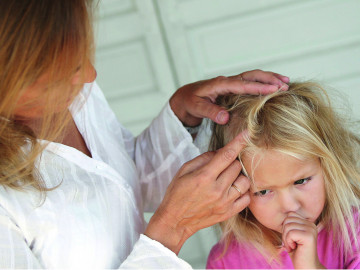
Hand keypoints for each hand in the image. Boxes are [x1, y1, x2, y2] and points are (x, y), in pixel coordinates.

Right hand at [144, 132, 250, 253]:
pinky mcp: (228, 213)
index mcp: (204, 176)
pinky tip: (232, 190)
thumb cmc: (177, 194)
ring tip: (227, 179)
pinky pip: (246, 198)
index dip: (239, 142)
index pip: (227, 155)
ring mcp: (224, 202)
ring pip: (245, 181)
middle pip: (237, 166)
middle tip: (221, 166)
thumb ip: (203, 158)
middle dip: (231, 162)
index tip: (248, 132)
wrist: (175, 221)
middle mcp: (217, 189)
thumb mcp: (184, 170)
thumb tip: (220, 151)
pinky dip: (242, 191)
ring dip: (238, 176)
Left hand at [169, 69, 288, 126]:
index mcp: (220, 84)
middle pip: (251, 76)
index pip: (242, 84)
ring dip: (269, 78)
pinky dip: (262, 83)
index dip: (258, 87)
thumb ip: (210, 112)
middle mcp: (227, 81)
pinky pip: (250, 83)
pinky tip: (273, 87)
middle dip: (269, 78)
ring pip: (253, 77)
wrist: (184, 97)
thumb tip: (226, 118)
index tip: (274, 89)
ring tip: (286, 82)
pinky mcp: (232, 89)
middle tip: (285, 85)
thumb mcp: (196, 108)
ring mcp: (231, 84)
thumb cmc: (189, 102)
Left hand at [282, 212, 324, 268]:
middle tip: (291, 243)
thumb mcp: (291, 235)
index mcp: (308, 223)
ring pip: (288, 226)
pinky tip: (294, 248)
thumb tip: (282, 213)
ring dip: (286, 238)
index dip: (285, 227)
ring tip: (292, 246)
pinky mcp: (309, 236)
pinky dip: (288, 242)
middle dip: (284, 232)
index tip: (291, 238)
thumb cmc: (296, 252)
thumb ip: (289, 224)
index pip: (290, 215)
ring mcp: (311, 230)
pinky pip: (290, 233)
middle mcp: (311, 225)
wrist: (306, 267)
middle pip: (288, 219)